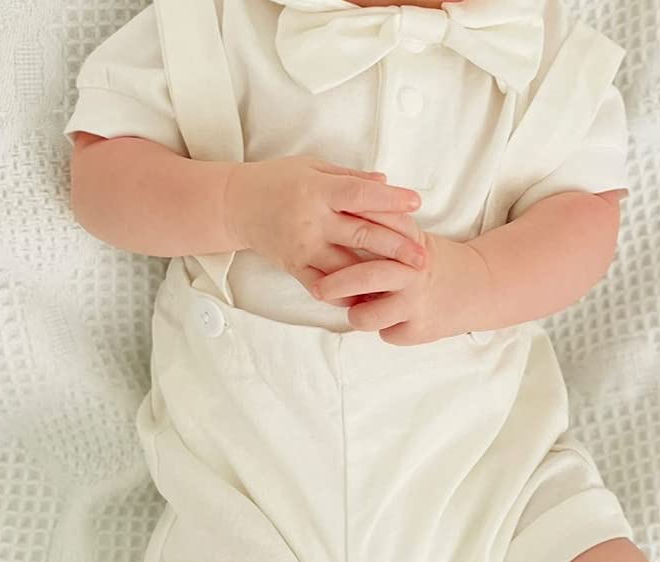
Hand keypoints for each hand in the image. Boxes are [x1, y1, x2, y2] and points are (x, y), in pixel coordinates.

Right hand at [224, 155, 427, 297]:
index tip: (416, 203)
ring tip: (403, 283)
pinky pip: (325, 286)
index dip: (390, 200)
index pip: (361, 195)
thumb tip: (386, 182)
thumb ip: (350, 178)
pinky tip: (369, 297)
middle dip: (396, 248)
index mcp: (318, 190)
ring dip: (376, 277)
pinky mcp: (294, 267)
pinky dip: (348, 293)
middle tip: (423, 258)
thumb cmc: (278, 181)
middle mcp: (311, 220)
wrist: (237, 205)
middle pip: (361, 235)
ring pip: (346, 267)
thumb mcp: (312, 167)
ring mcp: (302, 247)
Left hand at [311, 231, 493, 344]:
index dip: (341, 240)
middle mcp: (413, 272)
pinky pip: (385, 334)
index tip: (319, 242)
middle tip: (318, 289)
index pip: (371, 236)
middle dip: (335, 285)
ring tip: (359, 310)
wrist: (479, 287)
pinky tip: (394, 319)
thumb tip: (339, 209)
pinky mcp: (420, 331)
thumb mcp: (412, 235)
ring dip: (356, 314)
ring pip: (366, 317)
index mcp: (408, 243)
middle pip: (366, 277)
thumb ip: (381, 224)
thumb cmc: (432, 260)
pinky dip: (384, 328)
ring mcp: (416, 304)